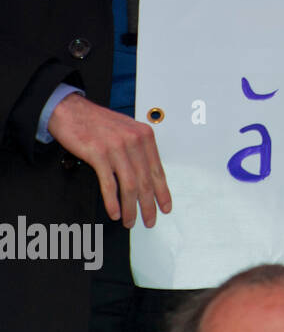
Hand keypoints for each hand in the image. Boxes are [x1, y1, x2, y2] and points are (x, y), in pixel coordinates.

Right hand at [47, 93, 171, 228]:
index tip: (165, 206)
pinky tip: (114, 212)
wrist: (70, 110)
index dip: (163, 192)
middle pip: (146, 181)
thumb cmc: (98, 122)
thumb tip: (147, 176)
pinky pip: (109, 184)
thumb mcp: (127, 130)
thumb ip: (138, 150)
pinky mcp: (98, 154)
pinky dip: (113, 201)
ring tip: (130, 220)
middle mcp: (134, 141)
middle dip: (149, 205)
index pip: (158, 170)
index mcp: (144, 136)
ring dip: (131, 207)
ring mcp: (116, 148)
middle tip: (149, 220)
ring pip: (130, 185)